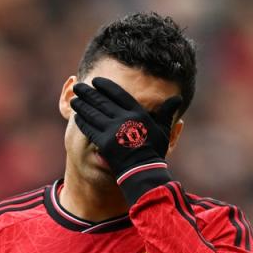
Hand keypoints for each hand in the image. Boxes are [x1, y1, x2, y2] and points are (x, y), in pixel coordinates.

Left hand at [70, 76, 181, 204]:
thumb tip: (178, 98)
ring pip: (93, 113)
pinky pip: (89, 128)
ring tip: (74, 99)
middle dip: (88, 93)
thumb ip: (166, 112)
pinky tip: (76, 116)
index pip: (118, 94)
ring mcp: (113, 131)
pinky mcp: (103, 142)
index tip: (96, 81)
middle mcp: (124, 119)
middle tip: (78, 87)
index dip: (106, 86)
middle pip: (102, 101)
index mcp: (138, 113)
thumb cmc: (153, 151)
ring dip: (82, 105)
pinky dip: (82, 121)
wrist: (143, 171)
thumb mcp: (163, 129)